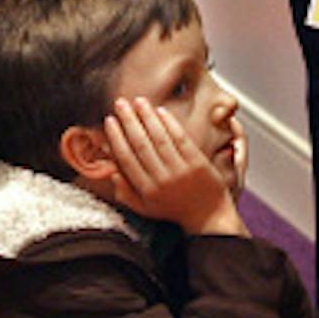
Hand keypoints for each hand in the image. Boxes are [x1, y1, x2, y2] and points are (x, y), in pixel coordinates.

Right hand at [103, 98, 244, 235]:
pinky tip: (160, 111)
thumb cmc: (175, 210)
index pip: (126, 158)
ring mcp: (181, 170)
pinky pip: (180, 138)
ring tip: (138, 101)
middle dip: (128, 121)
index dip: (116, 137)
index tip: (110, 121)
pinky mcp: (197, 162)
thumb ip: (126, 193)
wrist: (209, 216)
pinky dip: (169, 123)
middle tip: (120, 104)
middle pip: (140, 144)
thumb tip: (112, 172)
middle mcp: (162, 179)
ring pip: (159, 138)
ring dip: (147, 117)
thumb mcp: (146, 209)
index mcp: (147, 190)